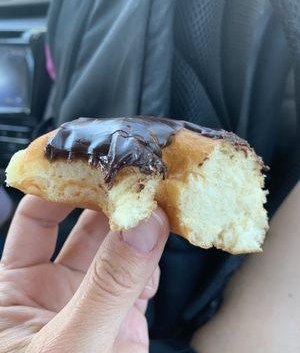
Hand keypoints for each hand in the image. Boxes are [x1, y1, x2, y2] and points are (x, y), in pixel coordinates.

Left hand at [0, 195, 168, 351]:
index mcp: (18, 286)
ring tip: (159, 212)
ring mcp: (93, 303)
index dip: (61, 188)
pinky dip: (154, 267)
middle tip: (137, 182)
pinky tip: (157, 262)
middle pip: (84, 226)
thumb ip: (106, 286)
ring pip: (119, 250)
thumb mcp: (68, 342)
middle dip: (111, 203)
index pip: (36, 218)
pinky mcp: (125, 320)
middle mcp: (55, 288)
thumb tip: (142, 225)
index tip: (92, 165)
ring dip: (140, 231)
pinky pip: (143, 280)